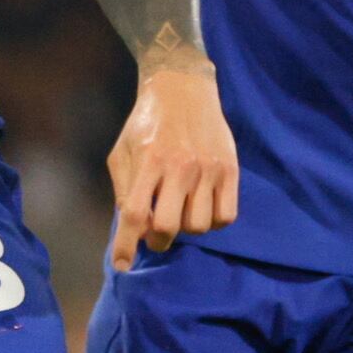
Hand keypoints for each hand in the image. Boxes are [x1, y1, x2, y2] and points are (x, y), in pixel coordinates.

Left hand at [105, 63, 237, 269]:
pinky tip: (202, 207)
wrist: (184, 87)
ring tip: (180, 211)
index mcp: (149, 160)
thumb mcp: (122, 151)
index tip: (122, 265)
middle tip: (156, 232)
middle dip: (158, 240)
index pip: (135, 214)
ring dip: (186, 228)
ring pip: (200, 226)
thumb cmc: (146, 123)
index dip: (126, 245)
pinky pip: (226, 216)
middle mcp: (180, 166)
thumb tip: (133, 227)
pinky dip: (213, 221)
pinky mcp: (231, 170)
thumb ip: (124, 189)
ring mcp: (209, 169)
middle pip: (169, 227)